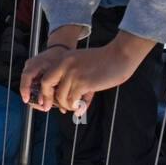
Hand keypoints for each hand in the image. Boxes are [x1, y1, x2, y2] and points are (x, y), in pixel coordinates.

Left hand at [21, 29, 152, 112]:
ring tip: (75, 107)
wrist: (120, 55)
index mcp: (64, 59)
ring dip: (68, 106)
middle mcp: (65, 65)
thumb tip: (65, 96)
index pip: (46, 77)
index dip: (45, 92)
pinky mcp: (83, 83)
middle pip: (47, 86)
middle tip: (55, 109)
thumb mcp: (81, 62)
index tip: (47, 102)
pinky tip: (81, 109)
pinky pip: (73, 101)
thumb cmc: (105, 60)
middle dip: (49, 99)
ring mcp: (73, 74)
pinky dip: (77, 107)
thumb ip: (71, 75)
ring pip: (61, 97)